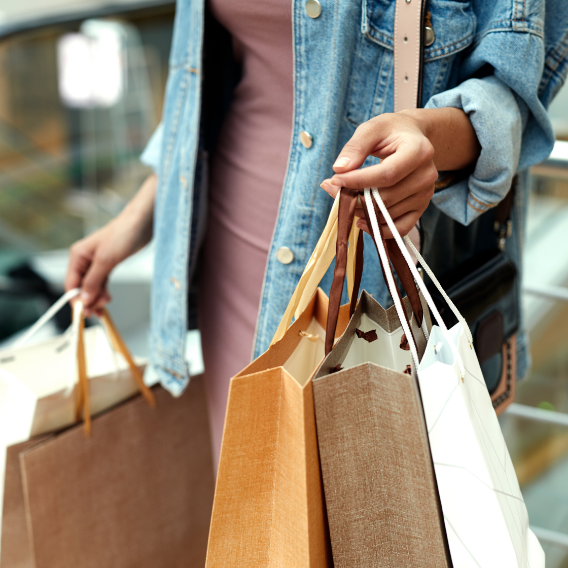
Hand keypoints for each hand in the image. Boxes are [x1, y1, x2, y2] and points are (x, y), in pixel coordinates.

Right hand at [65, 174, 156, 315]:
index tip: (85, 312)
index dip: (77, 300)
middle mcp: (84, 260)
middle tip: (99, 311)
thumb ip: (94, 281)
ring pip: (92, 286)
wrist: (142, 223)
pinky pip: (101, 282)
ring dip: (97, 297)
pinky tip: (108, 297)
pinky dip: (103, 291)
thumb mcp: (106, 260)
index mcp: (78, 256)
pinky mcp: (108, 264)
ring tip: (105, 306)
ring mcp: (96, 262)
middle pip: (81, 287)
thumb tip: (85, 299)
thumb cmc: (123, 234)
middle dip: (89, 300)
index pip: (71, 284)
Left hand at [320, 108, 479, 236]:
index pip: (386, 175)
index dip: (358, 181)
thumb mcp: (372, 129)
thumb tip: (340, 169)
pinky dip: (378, 229)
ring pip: (387, 215)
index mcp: (418, 151)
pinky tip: (361, 220)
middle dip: (354, 198)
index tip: (335, 180)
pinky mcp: (420, 208)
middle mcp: (426, 175)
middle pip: (385, 198)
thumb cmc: (391, 132)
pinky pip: (399, 229)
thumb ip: (355, 147)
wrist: (414, 137)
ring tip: (345, 198)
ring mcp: (425, 194)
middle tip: (333, 189)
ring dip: (360, 211)